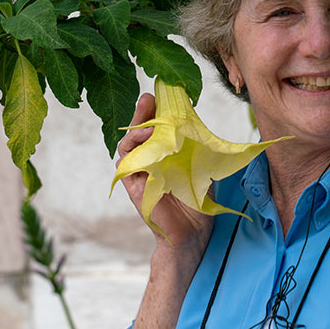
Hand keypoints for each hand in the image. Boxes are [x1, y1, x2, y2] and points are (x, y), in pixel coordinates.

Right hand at [117, 93, 213, 328]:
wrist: (195, 233)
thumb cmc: (198, 201)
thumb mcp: (203, 168)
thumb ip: (199, 149)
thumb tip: (205, 127)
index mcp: (165, 152)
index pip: (157, 126)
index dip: (156, 110)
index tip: (161, 94)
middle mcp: (150, 160)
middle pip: (139, 131)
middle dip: (141, 113)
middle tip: (147, 99)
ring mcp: (140, 173)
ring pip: (128, 145)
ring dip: (136, 132)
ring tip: (148, 125)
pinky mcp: (135, 187)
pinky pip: (124, 167)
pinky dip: (131, 154)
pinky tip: (142, 146)